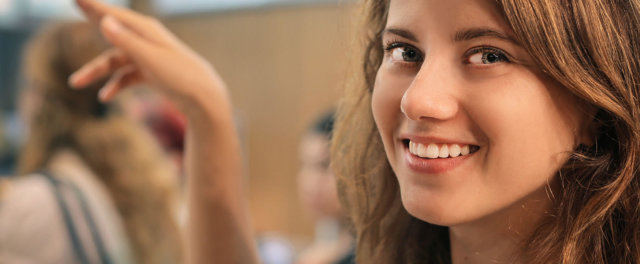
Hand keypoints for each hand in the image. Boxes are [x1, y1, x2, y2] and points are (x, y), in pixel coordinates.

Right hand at [70, 0, 228, 116]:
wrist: (204, 99)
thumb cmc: (180, 76)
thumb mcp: (150, 59)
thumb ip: (127, 41)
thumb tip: (105, 21)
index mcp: (147, 31)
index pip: (115, 15)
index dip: (94, 6)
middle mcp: (146, 40)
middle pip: (113, 30)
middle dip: (94, 19)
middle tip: (75, 1)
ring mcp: (149, 57)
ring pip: (115, 60)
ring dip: (96, 71)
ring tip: (75, 83)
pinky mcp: (152, 73)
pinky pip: (127, 76)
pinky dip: (116, 85)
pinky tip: (105, 97)